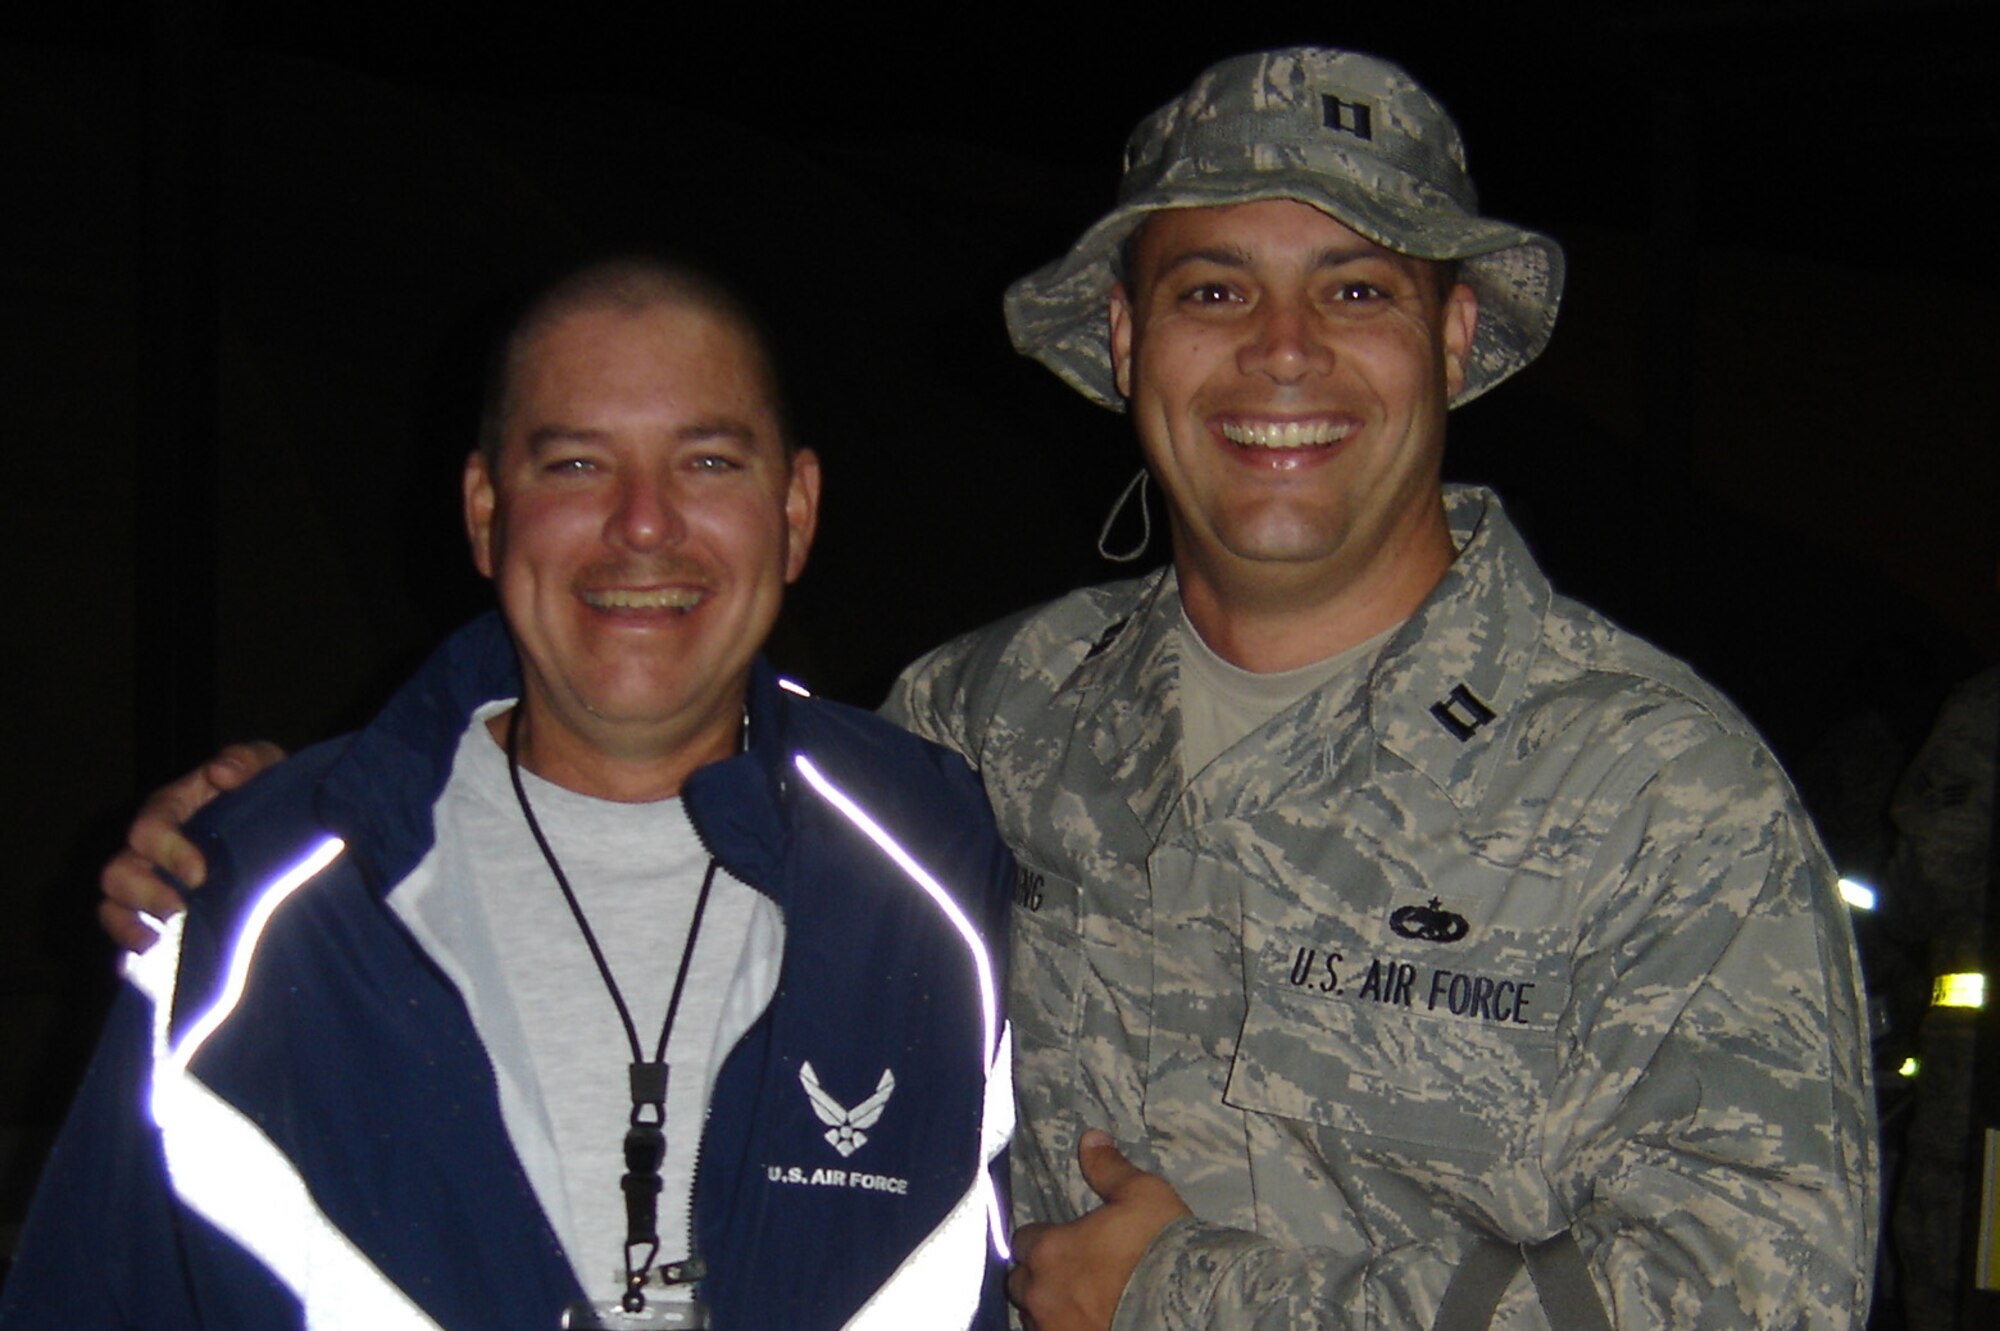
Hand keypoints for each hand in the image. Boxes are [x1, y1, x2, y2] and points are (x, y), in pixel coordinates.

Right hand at [97, 742, 286, 952]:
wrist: (290, 829)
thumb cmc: (268, 792)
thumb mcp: (266, 767)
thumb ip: (246, 760)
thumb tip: (220, 772)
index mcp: (172, 809)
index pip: (148, 828)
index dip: (165, 850)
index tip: (199, 873)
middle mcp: (152, 847)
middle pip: (119, 871)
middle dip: (142, 892)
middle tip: (179, 909)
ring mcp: (152, 880)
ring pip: (112, 903)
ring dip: (128, 922)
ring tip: (160, 937)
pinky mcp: (159, 910)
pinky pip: (125, 929)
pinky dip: (130, 943)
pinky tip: (154, 953)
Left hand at [1007, 1130, 1191, 1330]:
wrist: (1187, 1307)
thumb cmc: (1160, 1245)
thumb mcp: (1140, 1193)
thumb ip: (1108, 1168)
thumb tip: (1090, 1138)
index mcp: (1049, 1250)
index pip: (1024, 1241)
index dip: (1043, 1239)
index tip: (1064, 1240)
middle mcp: (1040, 1293)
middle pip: (1021, 1283)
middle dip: (1039, 1277)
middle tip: (1069, 1273)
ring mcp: (1053, 1329)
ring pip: (1036, 1316)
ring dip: (1050, 1307)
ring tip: (1080, 1302)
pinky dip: (1066, 1327)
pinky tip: (1090, 1321)